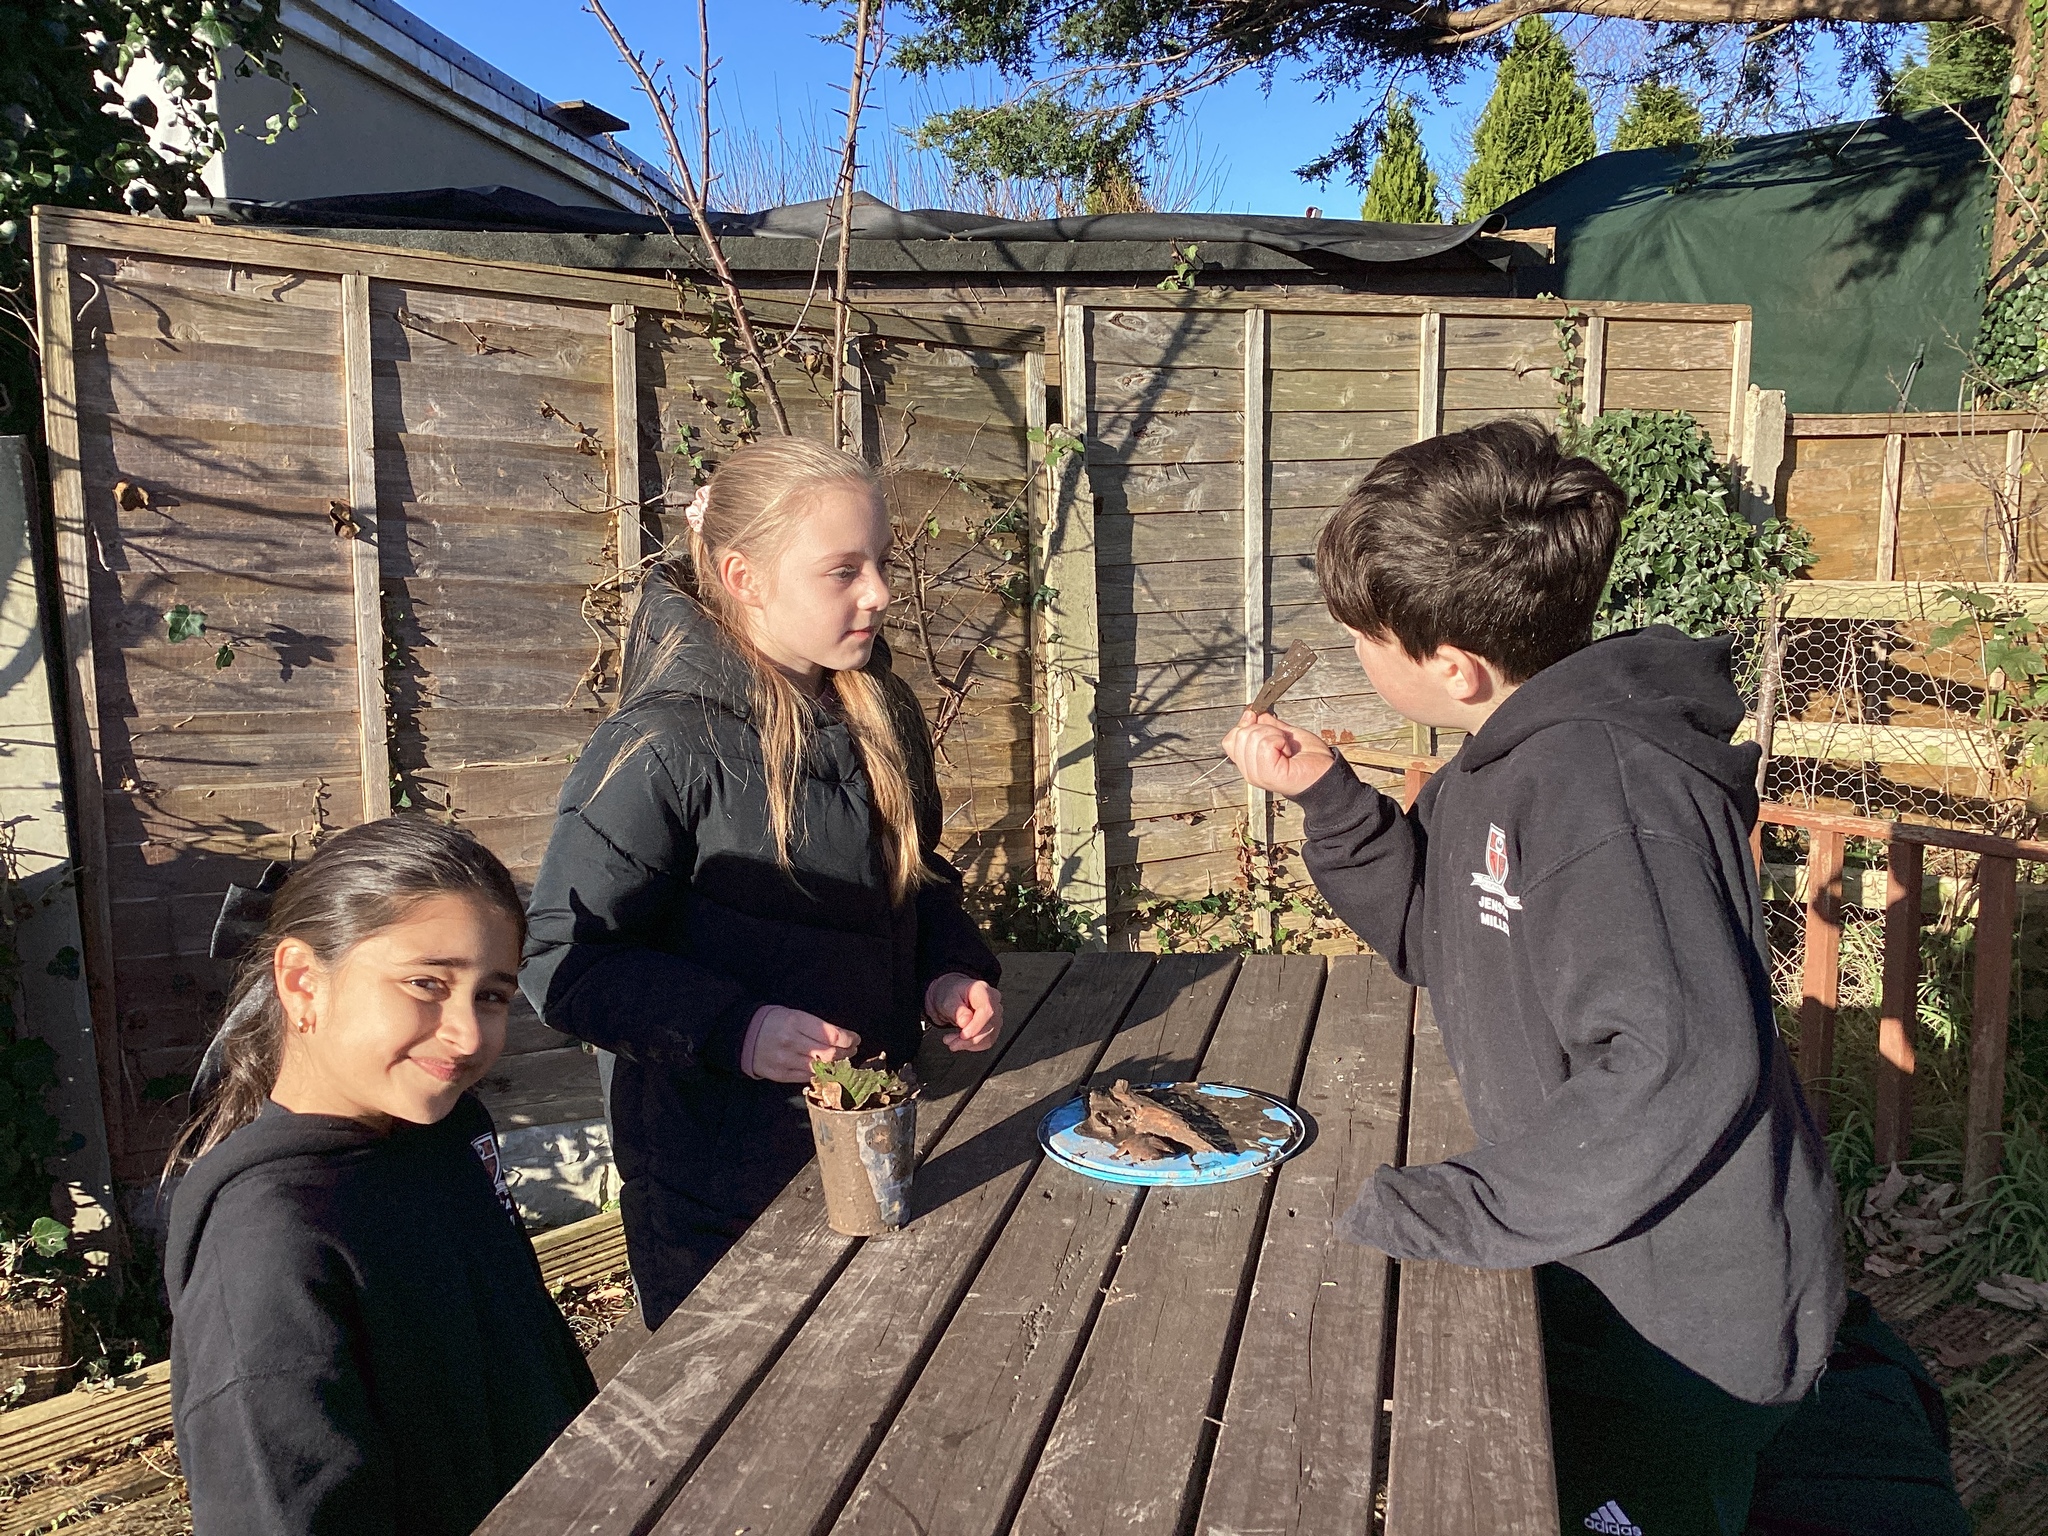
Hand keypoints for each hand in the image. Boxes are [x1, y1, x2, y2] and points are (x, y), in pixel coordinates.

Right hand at [745, 1004, 859, 1081]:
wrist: (743, 1036)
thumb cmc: (773, 1021)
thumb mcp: (793, 1014)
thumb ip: (815, 1027)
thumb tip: (841, 1038)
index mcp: (795, 1022)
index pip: (831, 1034)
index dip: (848, 1038)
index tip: (855, 1039)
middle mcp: (791, 1042)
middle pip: (829, 1053)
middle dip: (846, 1052)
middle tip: (852, 1050)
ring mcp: (785, 1060)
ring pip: (820, 1068)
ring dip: (836, 1065)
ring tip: (842, 1060)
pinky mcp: (780, 1075)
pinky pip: (807, 1077)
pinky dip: (821, 1073)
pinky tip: (827, 1069)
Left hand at [926, 974, 1002, 1052]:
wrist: (951, 999)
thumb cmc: (950, 996)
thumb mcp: (947, 1000)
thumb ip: (956, 1010)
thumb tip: (965, 1021)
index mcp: (981, 990)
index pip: (987, 1010)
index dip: (976, 1025)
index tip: (963, 1035)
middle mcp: (993, 1001)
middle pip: (989, 1025)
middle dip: (969, 1038)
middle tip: (950, 1041)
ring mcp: (995, 1014)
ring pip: (989, 1035)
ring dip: (969, 1043)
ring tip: (952, 1041)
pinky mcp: (994, 1026)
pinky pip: (988, 1040)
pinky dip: (973, 1045)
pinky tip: (961, 1042)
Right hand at [1220, 710, 1336, 797]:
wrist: (1327, 774)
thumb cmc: (1309, 759)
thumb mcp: (1283, 734)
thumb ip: (1266, 724)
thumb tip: (1253, 711)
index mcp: (1249, 763)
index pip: (1230, 739)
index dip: (1243, 724)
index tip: (1259, 720)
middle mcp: (1249, 771)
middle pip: (1239, 734)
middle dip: (1263, 728)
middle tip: (1280, 740)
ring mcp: (1257, 774)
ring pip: (1253, 737)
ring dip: (1274, 734)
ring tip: (1286, 747)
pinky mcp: (1268, 773)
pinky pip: (1265, 743)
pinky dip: (1280, 740)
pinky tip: (1288, 751)